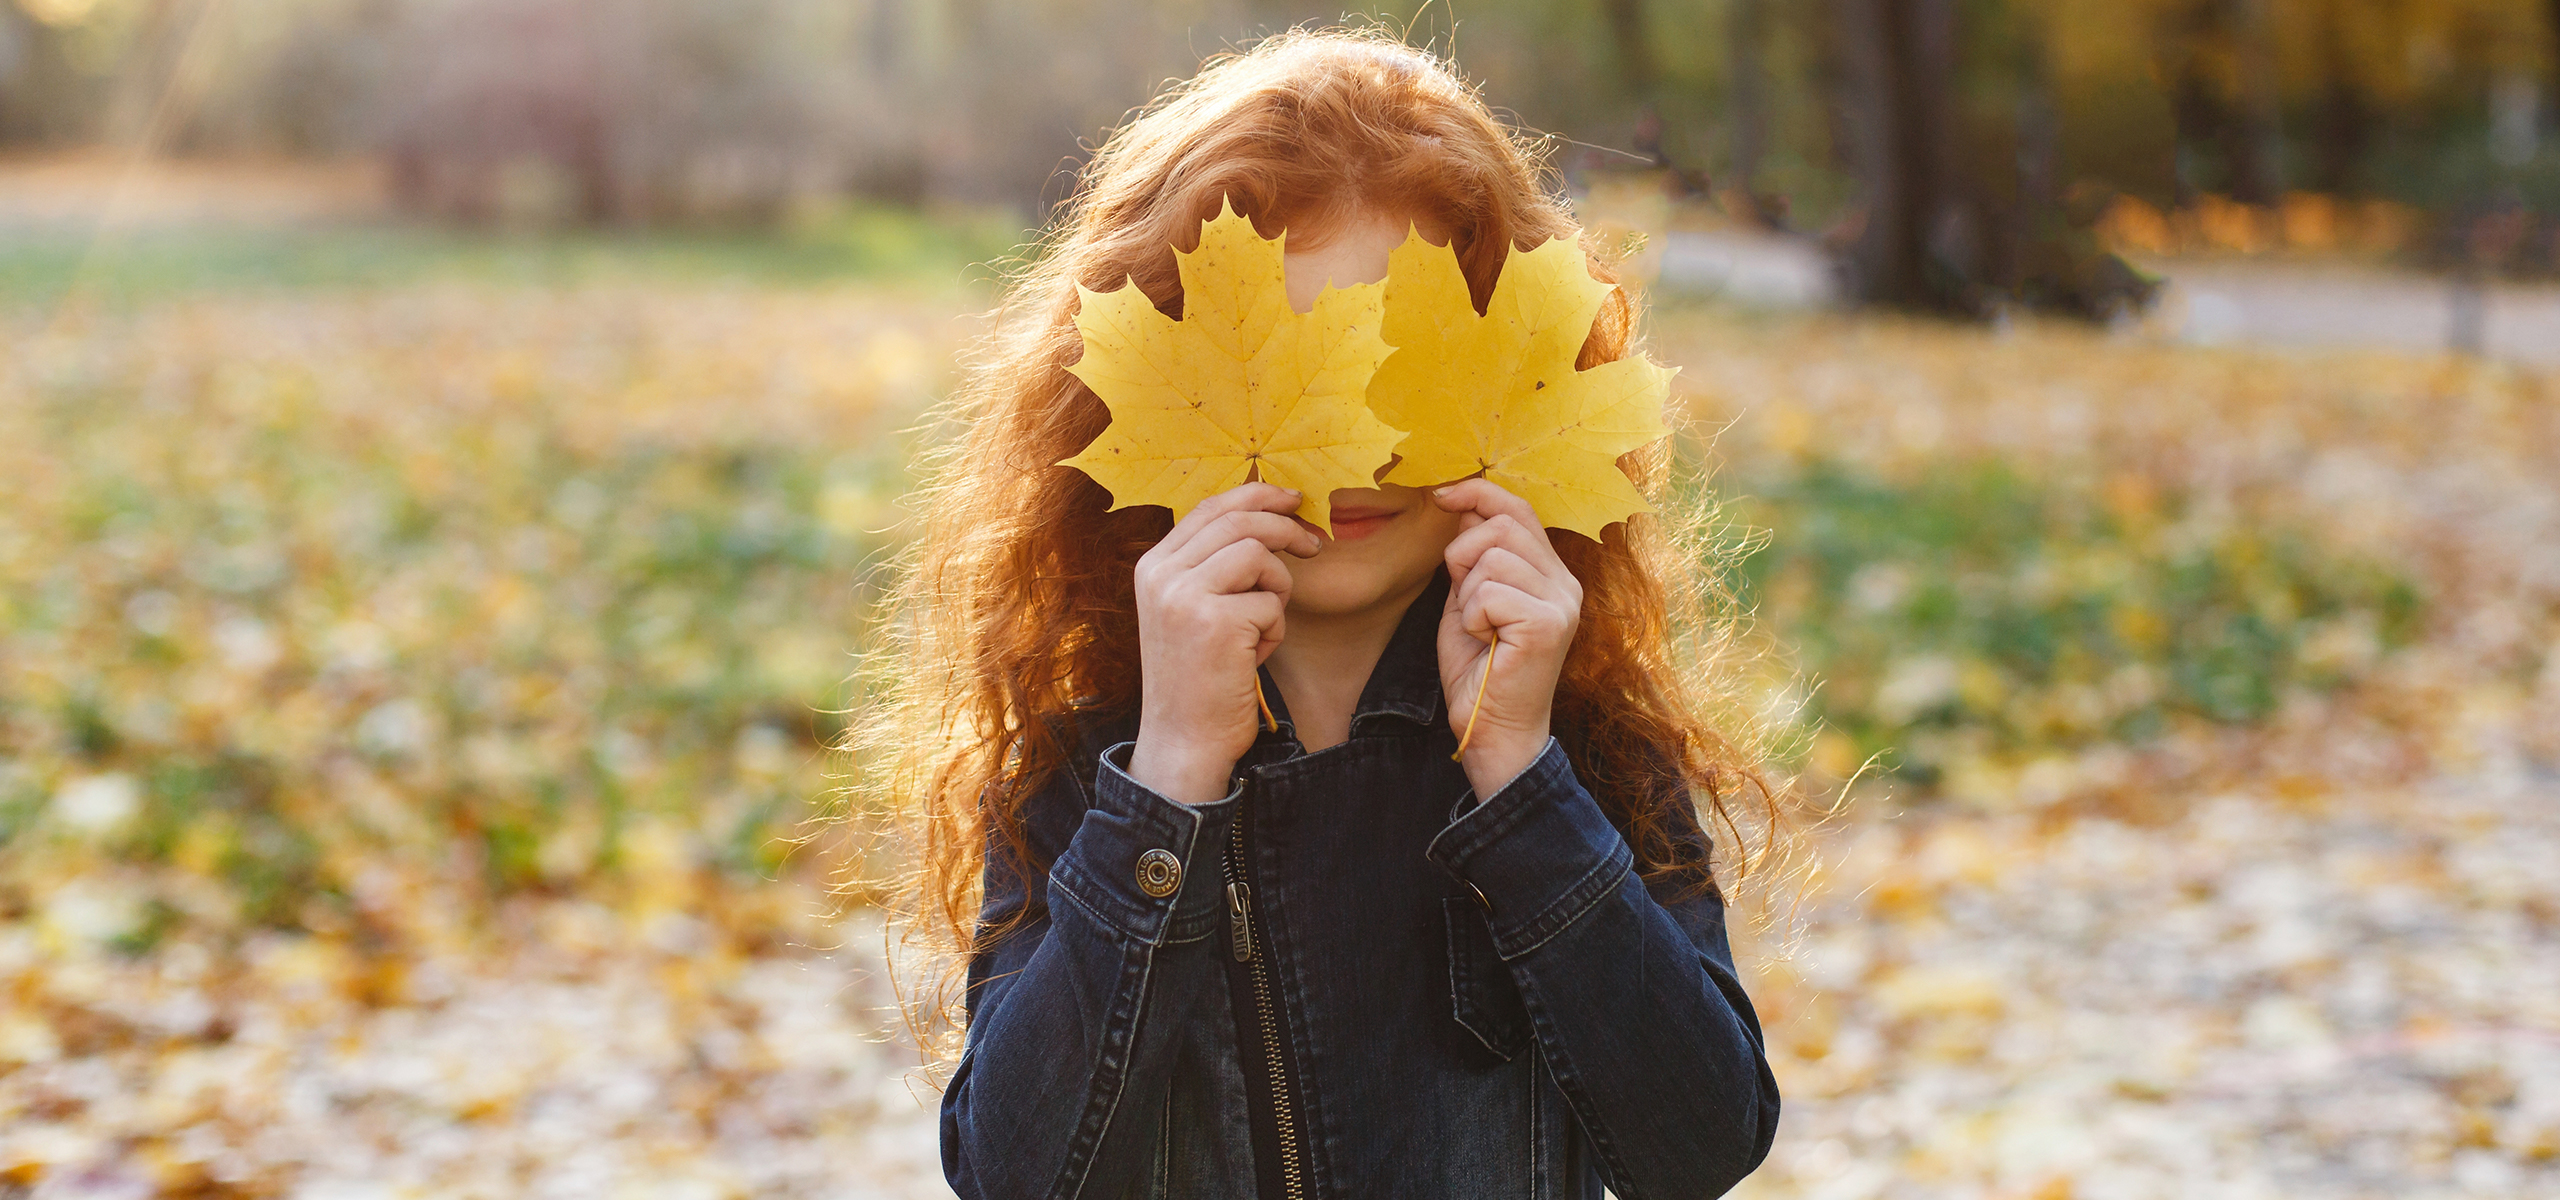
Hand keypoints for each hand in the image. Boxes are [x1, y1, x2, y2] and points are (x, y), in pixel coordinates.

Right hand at [1128, 482, 1319, 804]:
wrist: (1183, 741)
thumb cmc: (1199, 679)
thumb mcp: (1189, 611)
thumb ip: (1211, 566)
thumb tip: (1266, 519)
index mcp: (1152, 566)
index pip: (1210, 507)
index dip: (1257, 495)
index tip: (1293, 500)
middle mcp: (1161, 574)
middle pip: (1238, 520)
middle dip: (1286, 527)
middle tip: (1315, 545)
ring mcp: (1184, 595)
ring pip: (1259, 555)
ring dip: (1278, 590)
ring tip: (1263, 627)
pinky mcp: (1214, 621)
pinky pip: (1271, 602)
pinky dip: (1275, 631)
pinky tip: (1254, 657)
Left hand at [1432, 479, 1581, 798]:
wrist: (1491, 729)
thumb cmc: (1478, 668)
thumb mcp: (1469, 599)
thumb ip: (1473, 556)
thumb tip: (1463, 504)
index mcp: (1551, 574)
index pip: (1519, 510)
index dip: (1478, 493)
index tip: (1441, 495)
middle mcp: (1565, 584)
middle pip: (1502, 526)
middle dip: (1463, 555)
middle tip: (1465, 601)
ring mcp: (1561, 604)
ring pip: (1491, 558)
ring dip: (1467, 595)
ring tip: (1480, 628)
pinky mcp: (1548, 624)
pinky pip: (1489, 592)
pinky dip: (1472, 617)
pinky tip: (1485, 641)